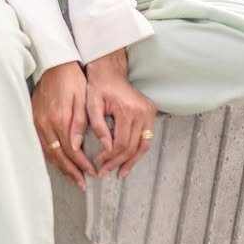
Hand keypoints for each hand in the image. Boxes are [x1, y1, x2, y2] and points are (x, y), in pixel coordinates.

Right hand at [31, 62, 96, 190]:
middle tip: (82, 183)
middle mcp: (45, 124)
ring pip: (48, 152)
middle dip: (71, 172)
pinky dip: (50, 156)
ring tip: (72, 177)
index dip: (81, 164)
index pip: (71, 150)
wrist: (54, 63)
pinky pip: (41, 144)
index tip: (92, 172)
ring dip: (60, 167)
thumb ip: (79, 123)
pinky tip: (58, 161)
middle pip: (58, 156)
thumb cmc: (72, 79)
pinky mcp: (34, 119)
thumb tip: (76, 147)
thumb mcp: (81, 98)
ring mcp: (37, 122)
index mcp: (59, 118)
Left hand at [85, 51, 156, 177]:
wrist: (110, 71)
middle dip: (118, 162)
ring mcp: (149, 112)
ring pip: (143, 145)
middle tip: (104, 172)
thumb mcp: (91, 105)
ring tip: (119, 173)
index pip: (120, 142)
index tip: (98, 163)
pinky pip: (146, 138)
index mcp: (127, 109)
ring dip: (131, 161)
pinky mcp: (151, 112)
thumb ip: (98, 127)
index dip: (109, 156)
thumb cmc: (97, 86)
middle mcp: (142, 111)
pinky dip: (138, 152)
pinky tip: (129, 162)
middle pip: (132, 146)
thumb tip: (106, 148)